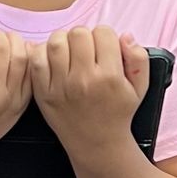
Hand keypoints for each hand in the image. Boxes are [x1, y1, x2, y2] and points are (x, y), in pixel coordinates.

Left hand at [28, 26, 146, 150]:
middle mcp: (84, 80)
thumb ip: (138, 59)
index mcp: (110, 76)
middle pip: (78, 33)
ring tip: (69, 52)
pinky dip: (43, 54)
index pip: (103, 33)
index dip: (105, 37)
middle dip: (84, 37)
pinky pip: (37, 60)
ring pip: (56, 42)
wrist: (97, 144)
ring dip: (63, 41)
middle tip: (86, 50)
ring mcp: (61, 87)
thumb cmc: (118, 113)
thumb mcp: (139, 89)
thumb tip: (125, 36)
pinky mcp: (44, 93)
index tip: (104, 48)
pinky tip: (54, 60)